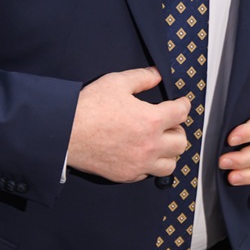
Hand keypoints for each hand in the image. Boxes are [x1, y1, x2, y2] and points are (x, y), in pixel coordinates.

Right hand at [67, 67, 191, 182]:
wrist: (65, 133)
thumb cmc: (88, 107)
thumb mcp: (116, 82)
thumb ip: (141, 77)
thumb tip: (157, 75)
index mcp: (151, 120)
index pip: (182, 113)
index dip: (184, 104)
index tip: (181, 103)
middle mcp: (150, 145)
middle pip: (181, 141)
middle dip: (177, 129)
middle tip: (168, 122)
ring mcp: (139, 163)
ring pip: (170, 164)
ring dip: (168, 152)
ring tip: (159, 142)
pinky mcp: (126, 175)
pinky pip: (148, 174)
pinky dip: (150, 165)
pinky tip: (141, 154)